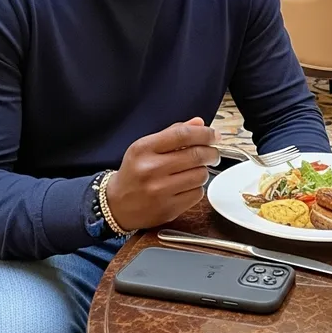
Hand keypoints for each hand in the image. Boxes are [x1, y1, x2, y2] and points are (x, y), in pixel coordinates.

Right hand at [105, 118, 219, 231]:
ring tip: (195, 170)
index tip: (214, 135)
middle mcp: (150, 169)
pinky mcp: (168, 209)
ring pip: (201, 175)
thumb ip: (172, 133)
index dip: (204, 133)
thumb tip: (199, 123)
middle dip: (211, 152)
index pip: (182, 135)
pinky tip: (187, 186)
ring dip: (203, 171)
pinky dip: (197, 188)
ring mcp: (159, 191)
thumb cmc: (134, 172)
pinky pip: (197, 194)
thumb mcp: (146, 147)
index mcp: (144, 149)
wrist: (117, 205)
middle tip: (213, 154)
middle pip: (196, 155)